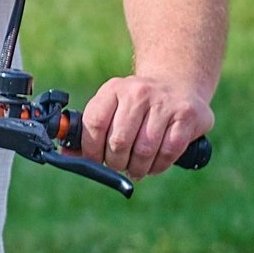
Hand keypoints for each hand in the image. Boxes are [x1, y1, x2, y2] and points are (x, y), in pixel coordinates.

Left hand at [76, 74, 211, 177]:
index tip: (95, 161)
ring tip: (137, 169)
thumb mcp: (113, 108)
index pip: (95, 124)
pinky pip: (168, 152)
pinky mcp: (186, 116)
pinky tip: (154, 164)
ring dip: (138, 168)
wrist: (178, 84)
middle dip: (116, 162)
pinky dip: (158, 166)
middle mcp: (138, 92)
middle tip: (120, 166)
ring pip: (144, 150)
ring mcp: (164, 103)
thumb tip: (67, 156)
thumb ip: (90, 132)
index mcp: (114, 89)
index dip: (91, 151)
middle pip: (119, 142)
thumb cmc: (138, 106)